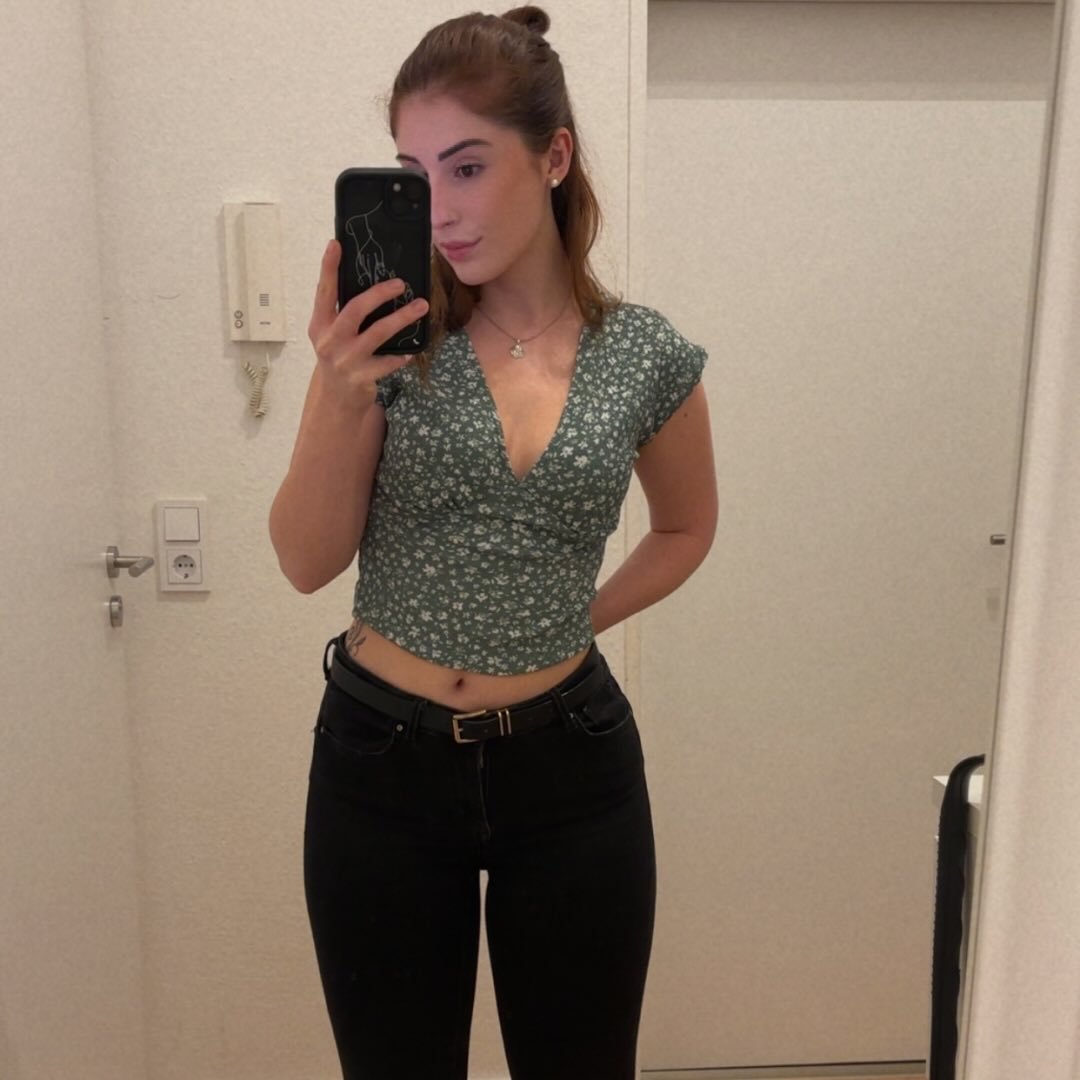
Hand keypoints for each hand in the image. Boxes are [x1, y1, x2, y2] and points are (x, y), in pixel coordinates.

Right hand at [306, 240, 428, 410]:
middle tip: (401, 283)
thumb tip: (373, 282)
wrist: (337, 398)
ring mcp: (345, 360)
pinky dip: (400, 356)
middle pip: (355, 309)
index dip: (329, 268)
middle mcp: (329, 340)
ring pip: (378, 333)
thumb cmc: (339, 356)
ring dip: (402, 318)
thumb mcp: (333, 334)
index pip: (324, 291)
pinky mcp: (361, 377)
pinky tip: (409, 351)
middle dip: (379, 294)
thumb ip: (343, 312)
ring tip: (422, 306)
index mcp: (320, 324)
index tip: (336, 244)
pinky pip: (387, 362)